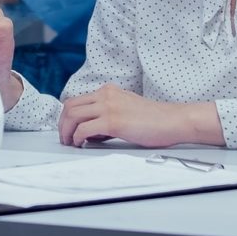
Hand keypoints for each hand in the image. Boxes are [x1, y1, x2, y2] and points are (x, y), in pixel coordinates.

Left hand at [58, 84, 220, 147]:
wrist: (174, 120)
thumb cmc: (155, 119)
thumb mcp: (126, 108)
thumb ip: (108, 114)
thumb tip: (90, 131)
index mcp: (108, 91)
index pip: (77, 100)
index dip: (67, 116)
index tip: (67, 129)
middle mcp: (105, 95)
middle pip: (70, 106)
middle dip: (62, 124)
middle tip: (64, 138)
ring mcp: (108, 106)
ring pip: (72, 115)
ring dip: (66, 131)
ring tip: (70, 143)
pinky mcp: (113, 121)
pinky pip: (84, 129)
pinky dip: (77, 138)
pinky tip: (82, 144)